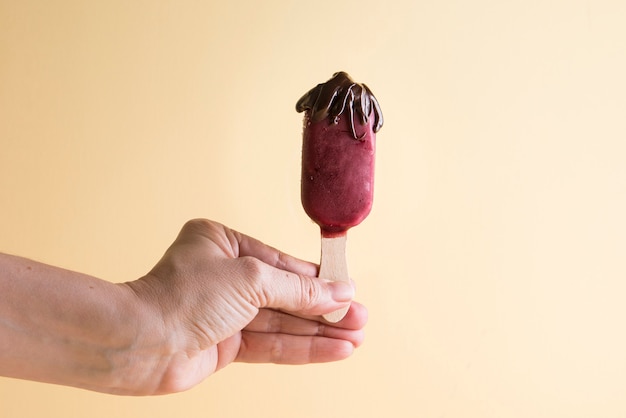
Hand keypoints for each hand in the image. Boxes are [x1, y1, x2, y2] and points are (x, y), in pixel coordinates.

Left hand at [125, 219, 366, 393]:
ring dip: (320, 331)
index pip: (283, 263)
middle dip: (324, 309)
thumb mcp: (251, 279)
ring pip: (283, 323)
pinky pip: (272, 345)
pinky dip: (303, 348)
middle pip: (287, 294)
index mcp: (225, 244)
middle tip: (360, 318)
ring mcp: (226, 312)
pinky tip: (333, 350)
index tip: (349, 290)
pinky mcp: (226, 344)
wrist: (140, 342)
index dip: (318, 278)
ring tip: (356, 338)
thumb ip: (298, 289)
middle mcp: (226, 276)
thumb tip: (339, 292)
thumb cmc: (183, 296)